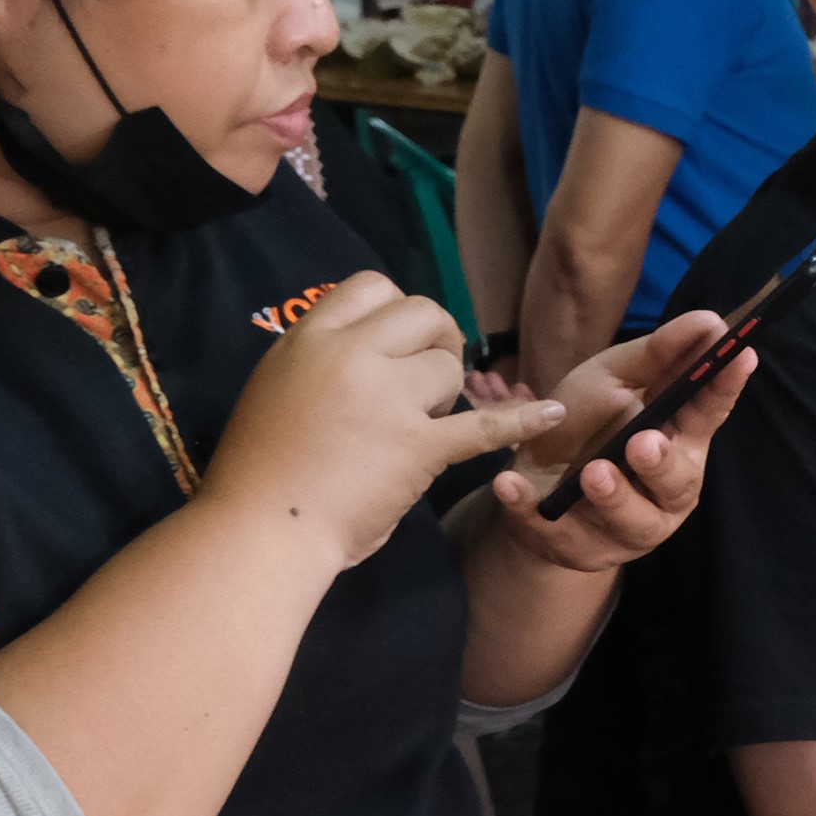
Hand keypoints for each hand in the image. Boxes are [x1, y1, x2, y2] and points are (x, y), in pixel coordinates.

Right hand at [197, 272, 561, 571]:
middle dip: (437, 339)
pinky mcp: (418, 446)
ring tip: (422, 425)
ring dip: (448, 393)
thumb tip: (374, 348)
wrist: (263, 529)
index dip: (397, 313)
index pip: (372, 287)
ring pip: (450, 367)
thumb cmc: (262, 470)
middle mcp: (350, 355)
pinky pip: (483, 426)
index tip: (399, 344)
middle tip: (429, 379)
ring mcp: (387, 399)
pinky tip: (553, 414)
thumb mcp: (278, 386)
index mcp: (309, 338)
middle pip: (423, 313)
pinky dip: (521, 420)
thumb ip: (323, 359)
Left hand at [483, 307, 753, 569]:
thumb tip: (710, 320)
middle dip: (662, 465)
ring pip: (632, 522)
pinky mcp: (580, 547)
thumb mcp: (615, 379)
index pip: (710, 413)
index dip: (725, 387)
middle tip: (643, 443)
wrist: (534, 480)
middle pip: (677, 483)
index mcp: (680, 442)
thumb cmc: (586, 424)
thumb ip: (659, 355)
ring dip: (613, 498)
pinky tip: (510, 485)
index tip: (740, 355)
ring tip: (591, 472)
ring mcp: (626, 526)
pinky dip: (531, 510)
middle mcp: (665, 490)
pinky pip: (558, 534)